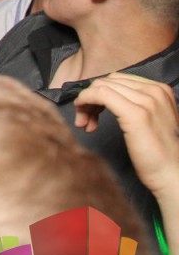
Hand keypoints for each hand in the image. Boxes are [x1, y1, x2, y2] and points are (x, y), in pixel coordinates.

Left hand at [74, 73, 178, 200]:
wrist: (173, 174)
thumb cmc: (159, 152)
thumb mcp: (150, 120)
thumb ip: (135, 104)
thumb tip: (105, 97)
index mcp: (160, 90)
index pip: (118, 80)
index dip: (100, 93)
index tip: (93, 113)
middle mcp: (155, 91)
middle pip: (108, 82)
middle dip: (91, 97)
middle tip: (85, 119)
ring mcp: (147, 101)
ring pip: (101, 87)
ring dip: (86, 103)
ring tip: (85, 124)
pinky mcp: (136, 114)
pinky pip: (100, 94)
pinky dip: (85, 101)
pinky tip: (84, 119)